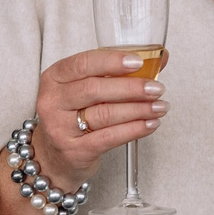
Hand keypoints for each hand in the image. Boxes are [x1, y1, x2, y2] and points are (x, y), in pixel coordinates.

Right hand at [28, 48, 166, 188]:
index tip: (138, 62)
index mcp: (54, 78)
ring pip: (105, 114)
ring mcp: (60, 127)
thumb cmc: (74, 115)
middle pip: (95, 89)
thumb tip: (159, 58)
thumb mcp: (85, 89)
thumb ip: (117, 72)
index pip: (83, 63)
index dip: (112, 61)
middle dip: (131, 88)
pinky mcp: (74, 150)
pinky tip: (150, 124)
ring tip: (159, 107)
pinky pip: (109, 138)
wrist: (53, 156)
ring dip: (138, 110)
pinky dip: (134, 130)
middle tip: (156, 89)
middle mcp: (53, 101)